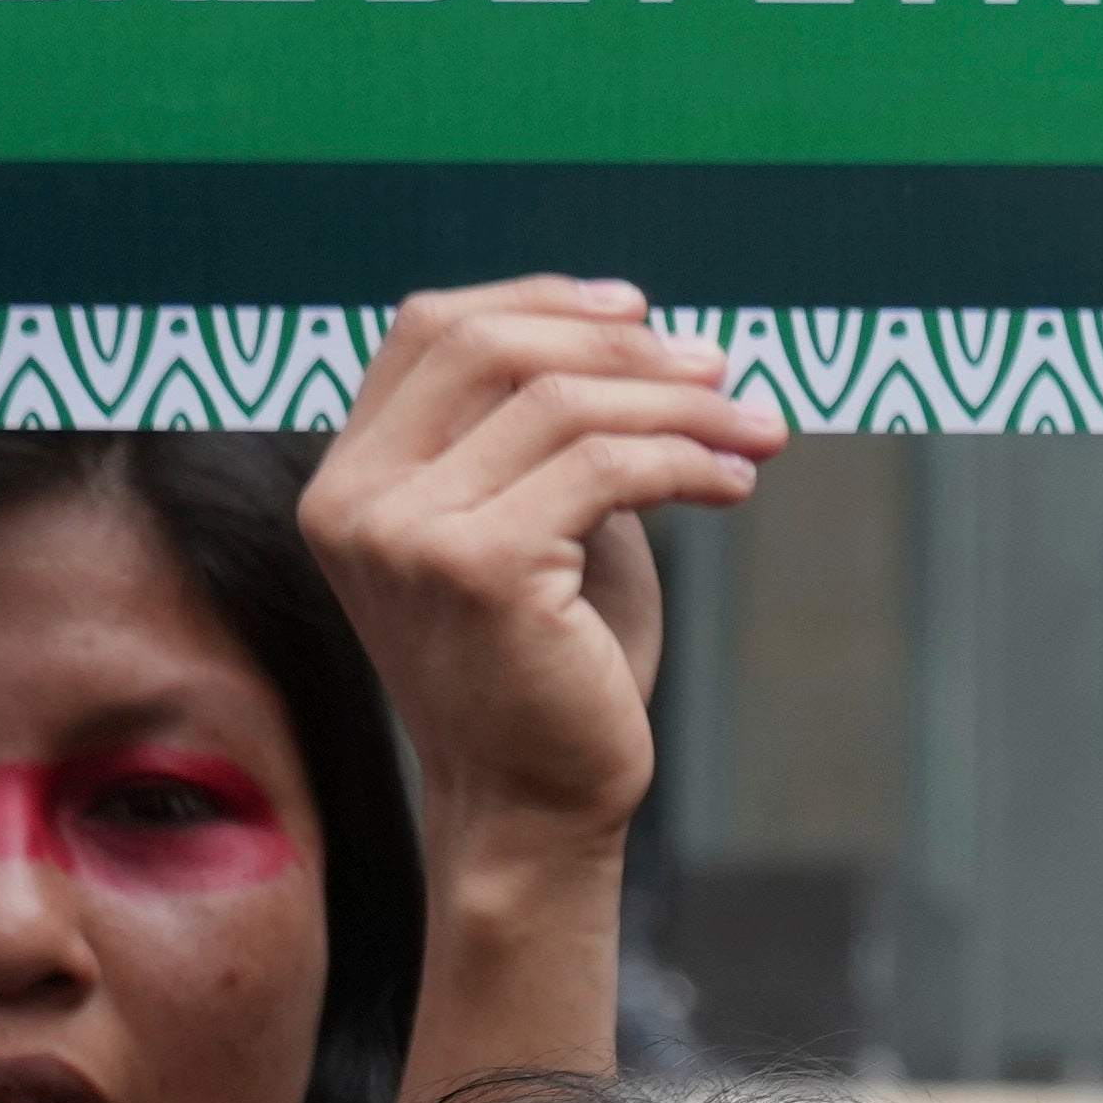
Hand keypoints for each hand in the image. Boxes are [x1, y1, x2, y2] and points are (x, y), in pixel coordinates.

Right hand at [308, 283, 763, 852]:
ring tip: (753, 429)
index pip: (430, 330)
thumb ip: (550, 438)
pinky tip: (735, 482)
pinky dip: (686, 460)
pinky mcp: (480, 567)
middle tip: (717, 367)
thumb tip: (639, 337)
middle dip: (622, 344)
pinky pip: (605, 469)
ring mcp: (408, 532)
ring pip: (563, 404)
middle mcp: (356, 497)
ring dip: (680, 405)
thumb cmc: (548, 667)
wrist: (534, 803)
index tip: (639, 309)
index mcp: (349, 476)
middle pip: (493, 347)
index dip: (539, 299)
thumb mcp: (536, 525)